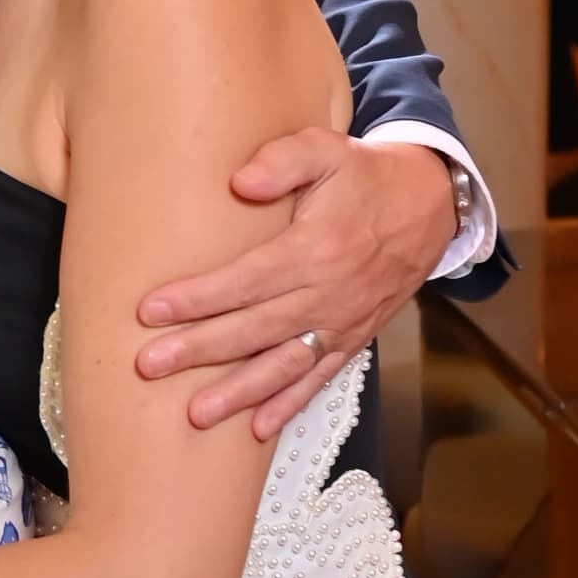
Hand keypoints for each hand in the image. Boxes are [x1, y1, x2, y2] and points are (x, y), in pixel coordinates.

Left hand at [135, 130, 453, 439]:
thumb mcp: (326, 148)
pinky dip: (289, 405)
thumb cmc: (362, 175)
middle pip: (255, 329)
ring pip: (284, 365)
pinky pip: (318, 378)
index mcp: (317, 249)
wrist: (427, 207)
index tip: (150, 311)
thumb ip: (282, 160)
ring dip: (239, 392)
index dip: (198, 298)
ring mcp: (343, 323)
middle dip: (199, 349)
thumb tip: (241, 182)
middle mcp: (330, 294)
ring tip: (196, 414)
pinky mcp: (353, 338)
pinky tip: (257, 428)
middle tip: (149, 366)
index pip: (246, 280)